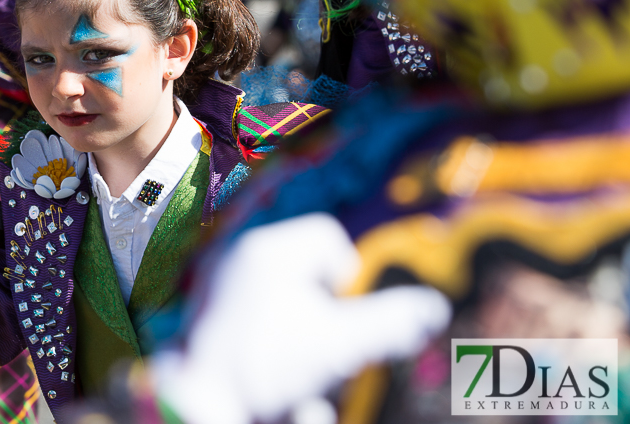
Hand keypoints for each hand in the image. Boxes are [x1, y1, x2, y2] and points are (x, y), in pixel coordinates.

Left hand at [152, 213, 450, 423]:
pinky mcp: (202, 306)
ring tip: (293, 356)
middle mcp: (238, 252)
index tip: (340, 314)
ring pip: (277, 285)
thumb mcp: (338, 345)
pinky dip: (265, 327)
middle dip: (322, 303)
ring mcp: (215, 278)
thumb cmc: (266, 366)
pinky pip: (248, 302)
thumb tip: (435, 306)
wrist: (199, 397)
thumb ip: (389, 322)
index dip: (346, 276)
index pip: (328, 237)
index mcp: (269, 248)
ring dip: (296, 318)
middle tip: (320, 339)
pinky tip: (265, 361)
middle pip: (303, 264)